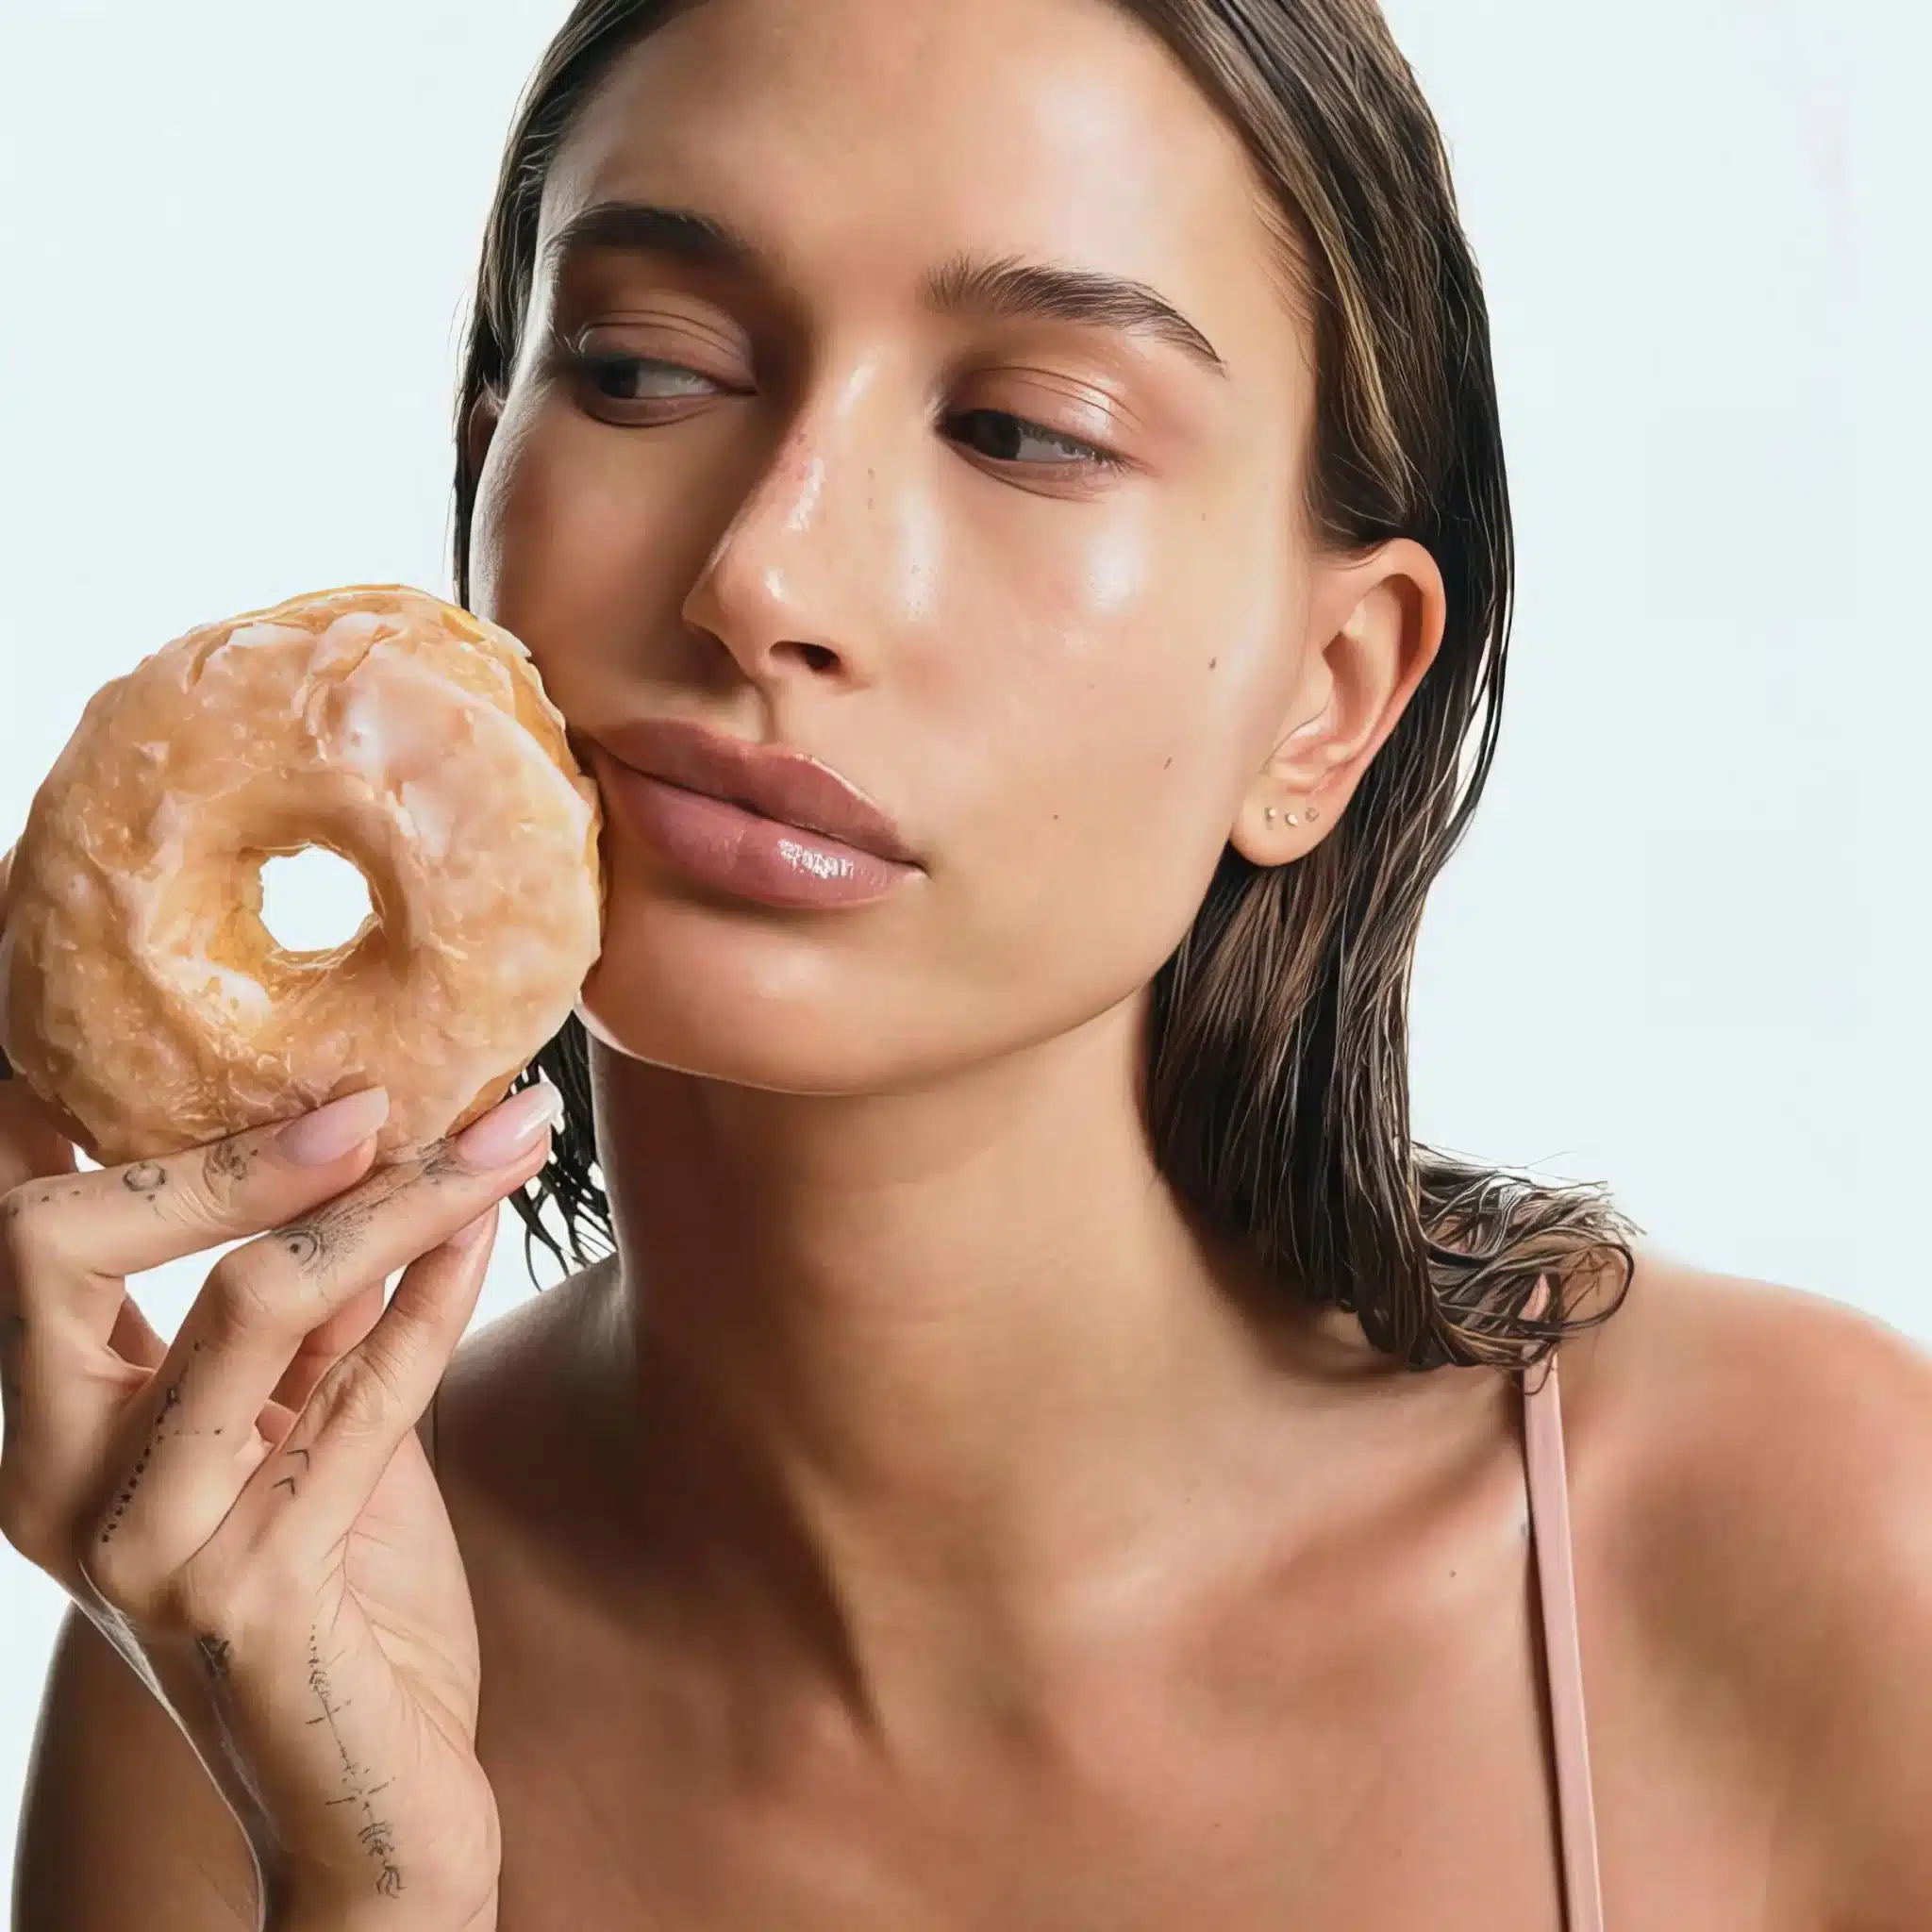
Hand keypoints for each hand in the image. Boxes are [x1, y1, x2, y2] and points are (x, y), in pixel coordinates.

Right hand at [0, 846, 548, 1923]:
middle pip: (61, 1246)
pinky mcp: (245, 1598)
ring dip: (400, 1200)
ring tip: (509, 1127)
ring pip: (252, 1305)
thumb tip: (363, 1138)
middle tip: (380, 1086)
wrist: (373, 1798)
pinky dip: (438, 1298)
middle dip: (231, 1151)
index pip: (24, 1232)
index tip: (150, 995)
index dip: (46, 1106)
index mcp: (47, 1424)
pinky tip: (493, 1223)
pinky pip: (362, 1399)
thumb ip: (305, 1313)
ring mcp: (137, 1547)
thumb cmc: (340, 1594)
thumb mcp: (304, 1427)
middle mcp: (50, 1480)